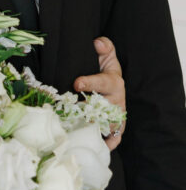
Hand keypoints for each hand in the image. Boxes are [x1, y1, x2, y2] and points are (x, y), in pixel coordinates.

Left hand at [74, 35, 125, 149]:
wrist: (113, 86)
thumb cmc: (105, 70)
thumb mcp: (106, 56)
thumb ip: (104, 47)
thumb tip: (97, 42)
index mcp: (113, 82)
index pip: (102, 82)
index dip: (90, 82)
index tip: (76, 83)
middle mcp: (117, 100)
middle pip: (104, 108)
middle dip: (88, 111)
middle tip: (72, 114)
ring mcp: (116, 115)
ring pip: (107, 124)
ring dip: (94, 128)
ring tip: (77, 131)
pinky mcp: (115, 127)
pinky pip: (115, 138)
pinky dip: (108, 143)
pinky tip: (99, 147)